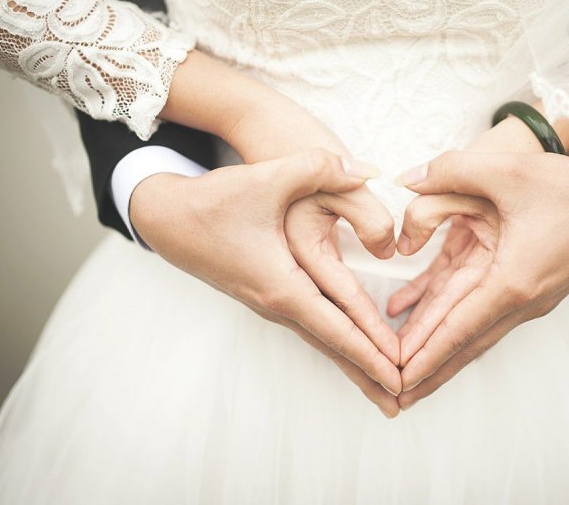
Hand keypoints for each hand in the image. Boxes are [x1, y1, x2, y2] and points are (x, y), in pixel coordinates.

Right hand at [130, 148, 401, 415]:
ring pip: (321, 339)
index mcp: (281, 285)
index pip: (336, 328)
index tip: (400, 376)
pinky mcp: (267, 294)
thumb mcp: (268, 178)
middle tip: (402, 401)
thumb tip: (367, 170)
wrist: (166, 218)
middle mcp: (276, 303)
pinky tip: (349, 347)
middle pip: (332, 346)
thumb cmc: (214, 201)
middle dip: (367, 373)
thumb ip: (320, 168)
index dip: (371, 351)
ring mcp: (269, 303)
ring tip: (381, 385)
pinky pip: (311, 326)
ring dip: (353, 362)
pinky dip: (335, 342)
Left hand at [392, 150, 568, 409]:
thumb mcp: (507, 169)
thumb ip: (451, 170)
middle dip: (427, 370)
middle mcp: (519, 300)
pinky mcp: (525, 289)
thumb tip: (406, 180)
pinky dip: (450, 319)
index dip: (424, 354)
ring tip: (408, 374)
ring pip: (471, 332)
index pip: (458, 328)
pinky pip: (480, 310)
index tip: (397, 380)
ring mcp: (525, 299)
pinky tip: (418, 313)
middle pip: (463, 344)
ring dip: (438, 352)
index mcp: (512, 280)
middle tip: (393, 395)